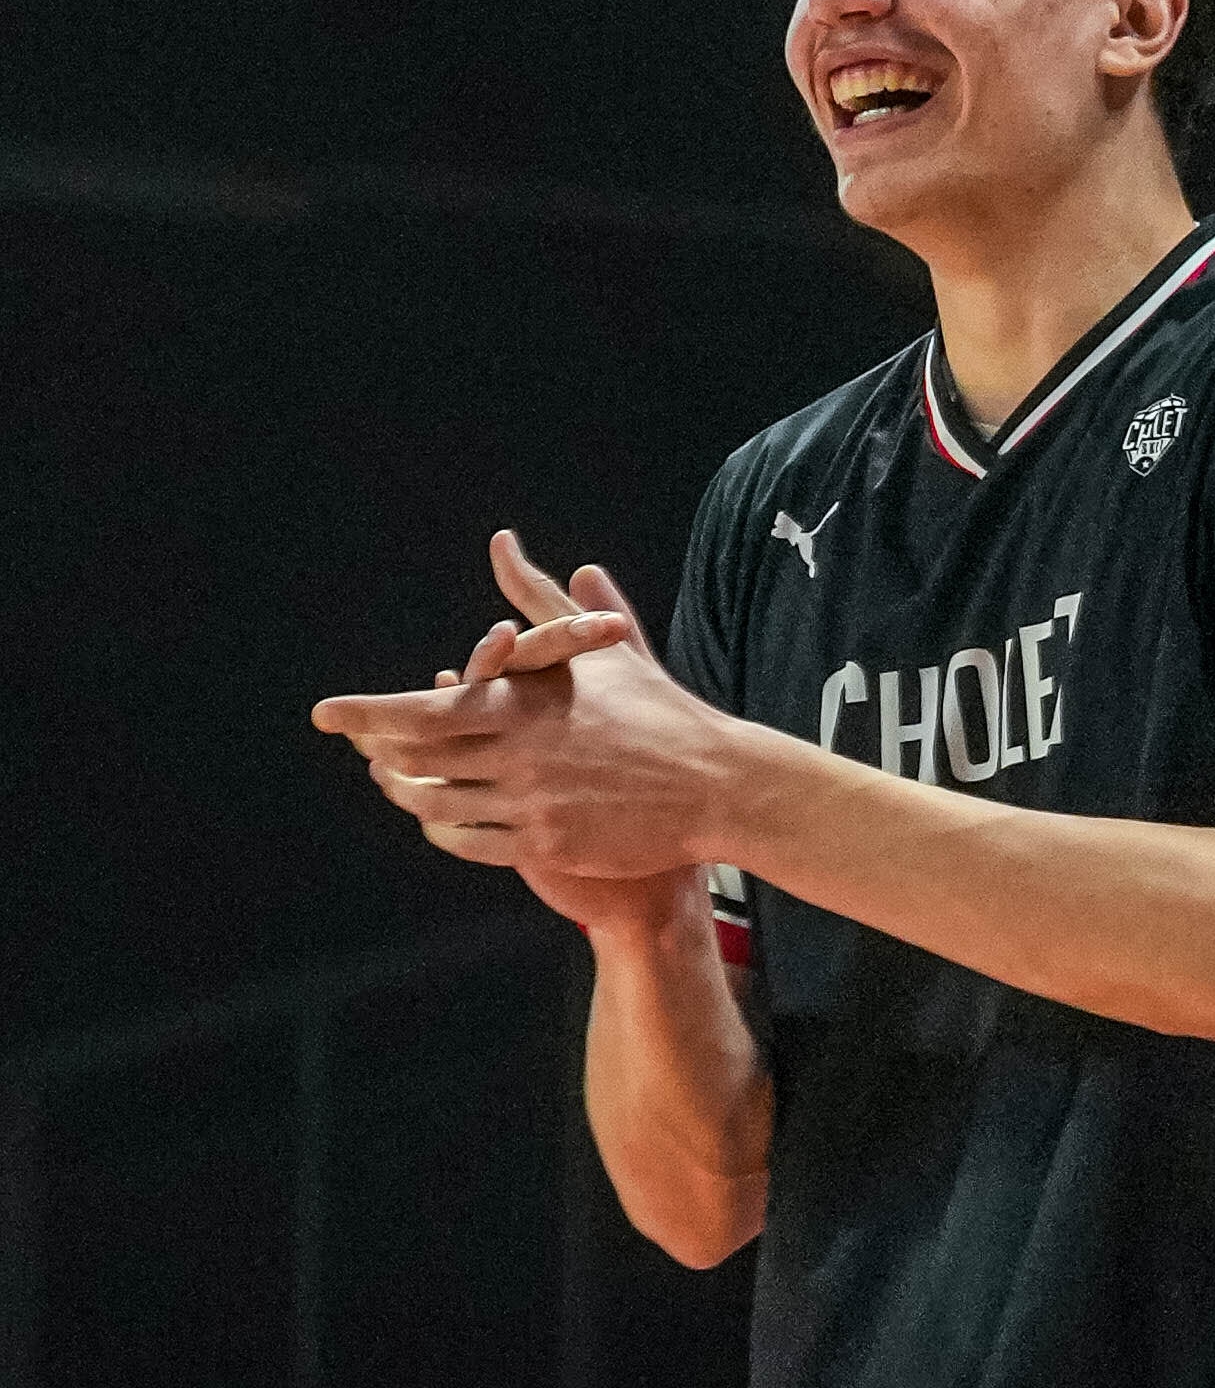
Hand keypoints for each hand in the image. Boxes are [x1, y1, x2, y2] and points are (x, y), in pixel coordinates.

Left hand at [315, 538, 745, 913]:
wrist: (714, 784)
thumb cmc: (657, 709)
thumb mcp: (600, 647)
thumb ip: (542, 597)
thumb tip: (503, 542)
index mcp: (526, 702)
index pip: (424, 710)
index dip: (368, 713)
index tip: (327, 713)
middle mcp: (520, 754)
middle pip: (418, 761)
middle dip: (377, 754)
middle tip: (358, 747)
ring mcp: (531, 804)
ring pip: (437, 807)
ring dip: (407, 794)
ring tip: (394, 781)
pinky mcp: (548, 845)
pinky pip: (470, 844)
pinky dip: (443, 831)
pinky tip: (438, 818)